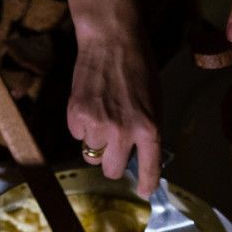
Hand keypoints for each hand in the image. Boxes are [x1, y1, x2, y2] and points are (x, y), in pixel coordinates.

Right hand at [69, 31, 160, 197]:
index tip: (144, 191)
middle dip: (112, 162)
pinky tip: (90, 105)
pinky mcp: (76, 115)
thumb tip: (142, 157)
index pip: (149, 168)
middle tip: (113, 148)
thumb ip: (148, 131)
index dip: (146, 183)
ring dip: (95, 142)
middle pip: (111, 170)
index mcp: (149, 128)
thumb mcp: (155, 102)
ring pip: (91, 154)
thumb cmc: (138, 68)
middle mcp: (123, 132)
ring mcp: (98, 125)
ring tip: (101, 117)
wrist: (112, 41)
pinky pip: (77, 135)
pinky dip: (81, 126)